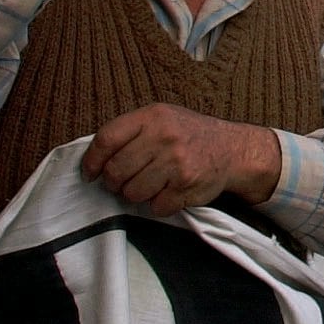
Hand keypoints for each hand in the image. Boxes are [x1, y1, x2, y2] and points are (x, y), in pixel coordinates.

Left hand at [81, 104, 279, 216]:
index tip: (90, 173)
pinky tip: (170, 191)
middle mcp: (165, 137)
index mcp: (153, 116)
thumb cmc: (190, 135)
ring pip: (132, 193)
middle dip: (115, 183)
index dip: (92, 161)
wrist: (233, 149)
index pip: (107, 139)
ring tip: (152, 184)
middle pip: (116, 171)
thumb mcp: (162, 119)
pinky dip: (159, 204)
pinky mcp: (187, 186)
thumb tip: (94, 160)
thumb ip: (131, 132)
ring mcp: (177, 162)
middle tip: (124, 181)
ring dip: (138, 195)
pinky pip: (155, 207)